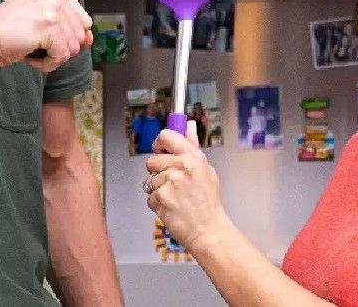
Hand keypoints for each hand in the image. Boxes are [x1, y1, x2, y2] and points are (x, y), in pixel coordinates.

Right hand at [0, 0, 93, 71]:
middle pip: (79, 36)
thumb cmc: (7, 30)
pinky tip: (29, 53)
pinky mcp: (48, 27)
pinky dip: (46, 63)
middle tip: (33, 41)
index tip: (43, 34)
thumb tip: (90, 40)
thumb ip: (69, 26)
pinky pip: (61, 57)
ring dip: (52, 56)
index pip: (83, 21)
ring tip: (30, 46)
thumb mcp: (42, 19)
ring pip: (72, 49)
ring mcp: (53, 10)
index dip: (66, 36)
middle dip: (59, 47)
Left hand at [145, 123, 230, 255]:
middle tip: (173, 184)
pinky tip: (171, 207)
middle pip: (153, 161)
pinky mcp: (160, 199)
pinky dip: (157, 203)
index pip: (167, 136)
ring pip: (150, 180)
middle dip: (159, 172)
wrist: (208, 230)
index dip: (160, 143)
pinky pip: (149, 196)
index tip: (160, 149)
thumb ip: (193, 147)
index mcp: (193, 158)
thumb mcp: (206, 170)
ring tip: (175, 198)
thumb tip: (189, 125)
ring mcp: (169, 183)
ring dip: (158, 189)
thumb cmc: (208, 203)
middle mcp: (181, 168)